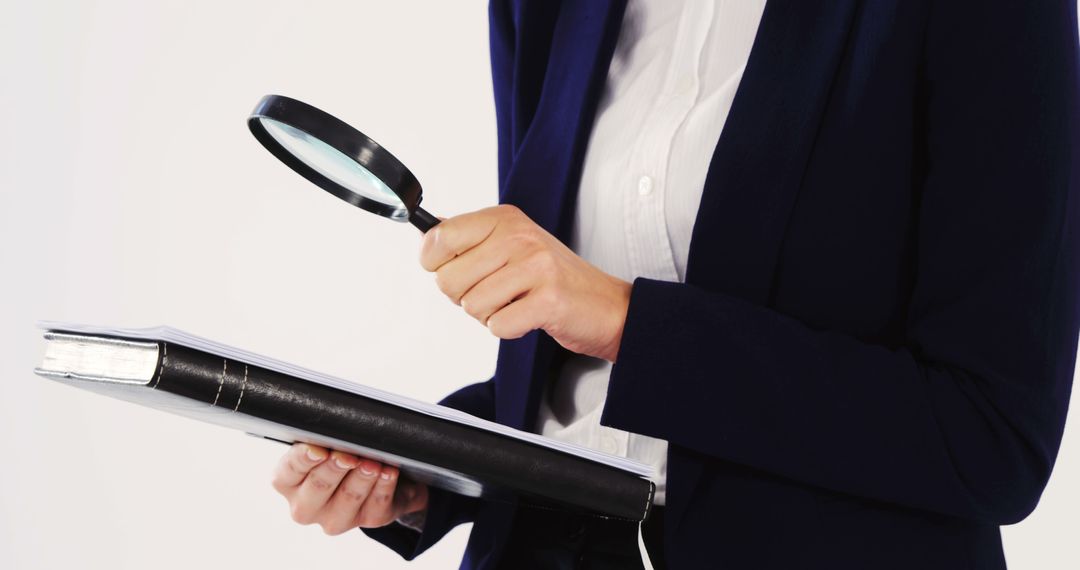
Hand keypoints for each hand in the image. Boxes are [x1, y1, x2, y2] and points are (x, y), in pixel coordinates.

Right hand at [271, 443, 427, 534]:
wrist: (377, 472)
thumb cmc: (341, 451)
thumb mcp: (324, 442)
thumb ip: (320, 436)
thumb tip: (333, 426)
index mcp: (288, 482)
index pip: (288, 471)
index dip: (303, 460)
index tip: (317, 450)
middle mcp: (307, 506)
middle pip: (318, 486)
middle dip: (334, 468)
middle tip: (347, 456)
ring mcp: (336, 518)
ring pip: (349, 497)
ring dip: (362, 477)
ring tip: (372, 463)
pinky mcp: (368, 519)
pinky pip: (376, 504)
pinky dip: (383, 486)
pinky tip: (388, 474)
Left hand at [421, 204, 631, 360]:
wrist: (605, 305)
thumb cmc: (552, 278)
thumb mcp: (510, 244)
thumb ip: (469, 240)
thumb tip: (427, 236)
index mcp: (504, 219)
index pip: (439, 236)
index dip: (434, 262)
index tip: (449, 268)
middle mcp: (519, 237)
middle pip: (448, 278)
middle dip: (464, 297)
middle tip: (495, 292)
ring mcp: (535, 266)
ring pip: (471, 306)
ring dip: (489, 315)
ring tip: (516, 303)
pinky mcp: (548, 300)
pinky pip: (498, 325)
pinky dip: (508, 329)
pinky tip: (528, 316)